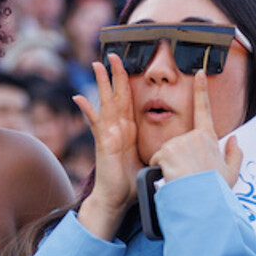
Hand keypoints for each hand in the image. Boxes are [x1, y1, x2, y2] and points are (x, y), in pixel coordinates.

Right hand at [73, 56, 143, 232]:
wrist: (117, 201)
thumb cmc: (131, 185)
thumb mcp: (149, 162)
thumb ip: (158, 151)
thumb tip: (175, 147)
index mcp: (129, 131)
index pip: (129, 101)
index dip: (128, 83)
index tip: (128, 66)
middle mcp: (118, 129)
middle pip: (117, 95)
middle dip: (115, 74)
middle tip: (112, 54)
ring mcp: (109, 135)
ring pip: (106, 102)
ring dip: (101, 83)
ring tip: (96, 64)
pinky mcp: (103, 143)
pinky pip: (95, 123)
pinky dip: (87, 110)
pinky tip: (80, 97)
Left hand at [149, 76, 241, 185]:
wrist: (203, 201)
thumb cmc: (215, 190)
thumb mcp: (230, 173)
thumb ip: (234, 154)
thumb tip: (235, 140)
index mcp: (209, 138)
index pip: (204, 109)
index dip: (201, 90)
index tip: (199, 73)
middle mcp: (194, 136)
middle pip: (178, 142)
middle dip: (177, 158)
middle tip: (187, 175)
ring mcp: (180, 142)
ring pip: (166, 152)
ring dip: (168, 165)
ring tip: (181, 178)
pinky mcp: (167, 151)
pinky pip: (157, 160)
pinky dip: (160, 170)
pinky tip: (172, 178)